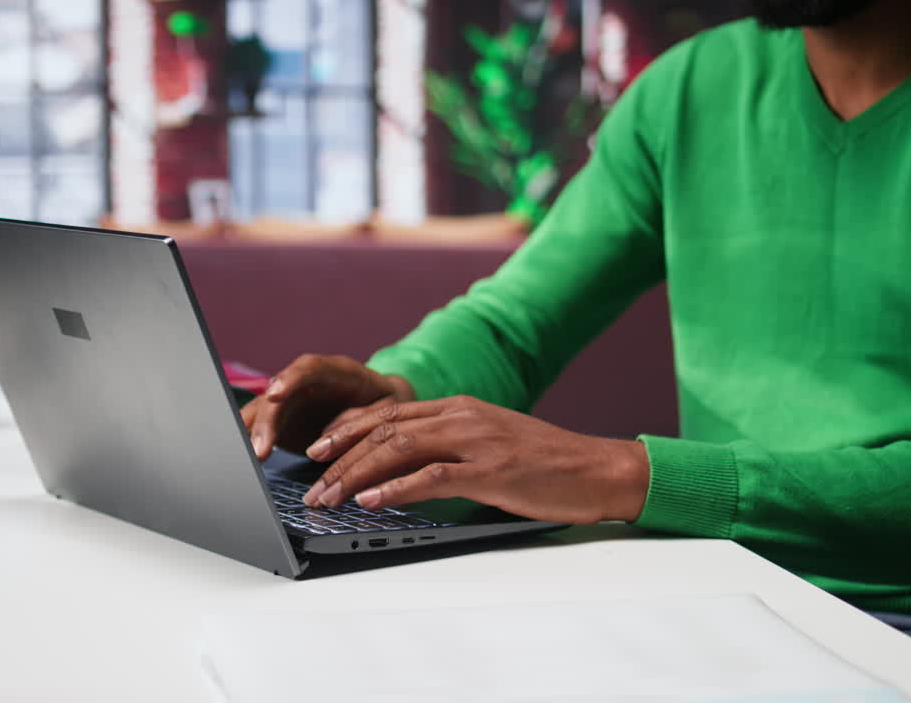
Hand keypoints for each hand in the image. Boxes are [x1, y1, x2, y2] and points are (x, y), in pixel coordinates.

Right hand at [240, 354, 415, 459]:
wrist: (382, 403)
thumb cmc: (386, 404)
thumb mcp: (386, 410)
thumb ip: (359, 419)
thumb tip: (328, 437)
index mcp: (337, 371)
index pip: (308, 368)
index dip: (290, 379)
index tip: (275, 395)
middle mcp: (307, 382)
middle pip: (278, 395)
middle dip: (265, 421)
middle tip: (260, 449)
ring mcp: (292, 399)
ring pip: (263, 411)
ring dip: (252, 434)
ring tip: (249, 457)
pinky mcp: (284, 419)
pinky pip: (261, 427)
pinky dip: (252, 441)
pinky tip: (244, 458)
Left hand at [300, 395, 649, 524]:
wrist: (598, 469)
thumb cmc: (545, 464)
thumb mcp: (489, 445)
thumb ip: (448, 449)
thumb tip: (402, 471)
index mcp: (459, 409)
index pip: (389, 412)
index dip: (348, 429)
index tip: (318, 449)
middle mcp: (463, 417)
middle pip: (385, 429)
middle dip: (342, 455)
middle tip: (312, 482)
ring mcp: (478, 442)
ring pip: (400, 449)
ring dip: (357, 474)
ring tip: (330, 495)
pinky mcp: (493, 471)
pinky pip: (434, 476)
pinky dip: (397, 489)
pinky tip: (372, 501)